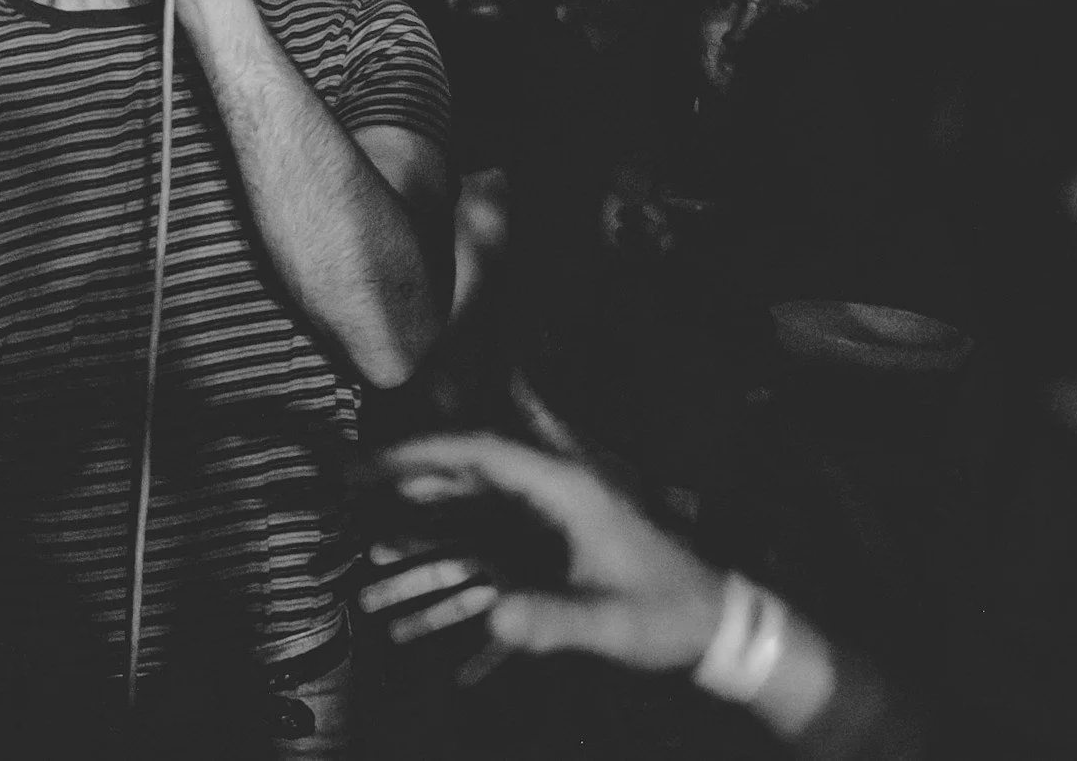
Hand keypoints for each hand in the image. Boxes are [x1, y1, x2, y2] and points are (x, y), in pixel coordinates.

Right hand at [359, 433, 725, 677]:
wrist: (715, 622)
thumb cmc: (665, 616)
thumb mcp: (612, 624)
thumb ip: (554, 620)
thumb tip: (495, 617)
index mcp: (570, 489)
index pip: (486, 453)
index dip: (428, 452)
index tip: (379, 458)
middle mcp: (561, 482)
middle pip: (476, 460)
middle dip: (417, 464)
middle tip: (361, 473)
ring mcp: (562, 501)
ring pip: (484, 481)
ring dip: (435, 487)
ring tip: (382, 497)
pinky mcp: (563, 524)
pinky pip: (501, 505)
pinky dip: (462, 506)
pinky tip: (434, 514)